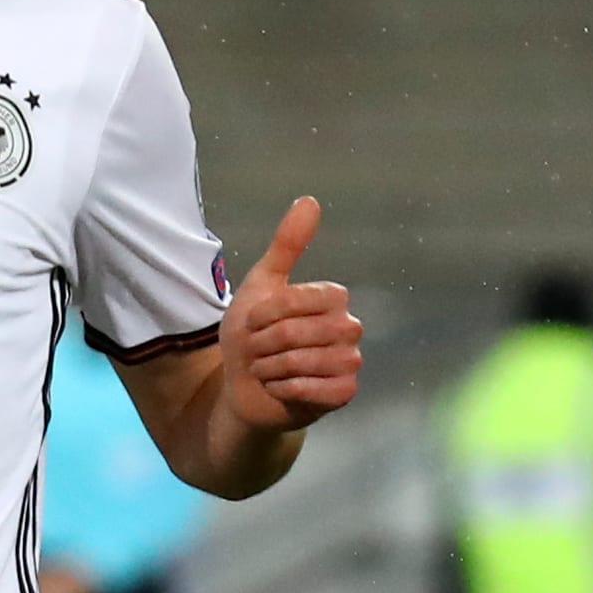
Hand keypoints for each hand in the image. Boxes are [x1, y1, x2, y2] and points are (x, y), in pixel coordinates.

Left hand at [218, 196, 361, 431]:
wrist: (242, 385)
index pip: (302, 298)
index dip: (268, 312)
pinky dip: (287, 389)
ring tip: (267, 369)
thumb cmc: (252, 334)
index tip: (253, 321)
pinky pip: (319, 389)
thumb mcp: (261, 284)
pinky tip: (280, 389)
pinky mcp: (345, 393)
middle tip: (258, 350)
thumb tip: (309, 200)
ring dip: (271, 367)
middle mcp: (349, 328)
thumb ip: (287, 245)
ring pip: (306, 361)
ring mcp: (350, 362)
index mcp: (333, 299)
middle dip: (266, 342)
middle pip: (301, 331)